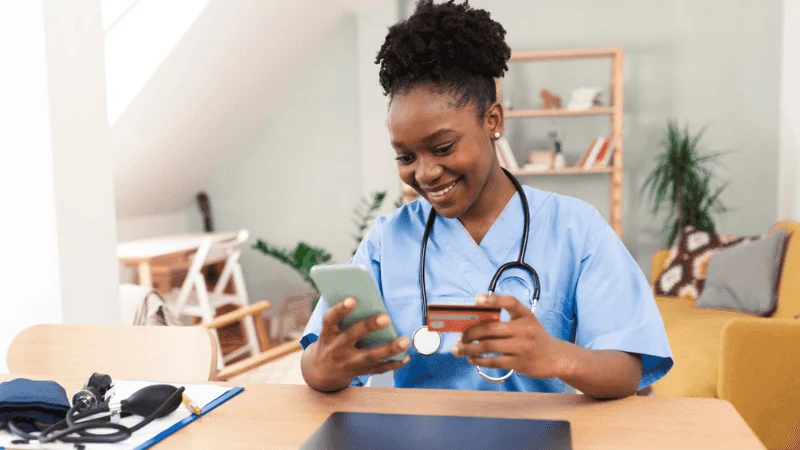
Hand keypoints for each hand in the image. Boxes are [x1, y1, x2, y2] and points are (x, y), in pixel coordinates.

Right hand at [305, 297, 409, 390]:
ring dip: (389, 349)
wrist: (323, 371)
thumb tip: (370, 301)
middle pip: (353, 335)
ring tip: (405, 341)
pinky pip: (378, 369)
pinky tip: (406, 356)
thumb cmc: (332, 341)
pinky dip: (393, 363)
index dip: (340, 309)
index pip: (330, 319)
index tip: (352, 299)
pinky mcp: (360, 372)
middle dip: (369, 326)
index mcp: (328, 333)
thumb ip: (345, 318)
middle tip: (386, 318)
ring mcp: (348, 363)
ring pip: (370, 356)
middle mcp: (337, 348)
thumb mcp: (331, 330)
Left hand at [450, 294, 570, 379]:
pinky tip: (472, 359)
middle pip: (491, 328)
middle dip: (470, 333)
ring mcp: (522, 346)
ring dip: (469, 349)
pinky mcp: (519, 362)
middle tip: (460, 337)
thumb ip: (507, 320)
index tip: (477, 299)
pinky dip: (479, 360)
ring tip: (458, 350)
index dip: (493, 299)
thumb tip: (476, 322)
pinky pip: (494, 361)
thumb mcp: (527, 322)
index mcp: (526, 315)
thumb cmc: (535, 337)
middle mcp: (524, 329)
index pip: (510, 302)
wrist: (556, 357)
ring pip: (488, 346)